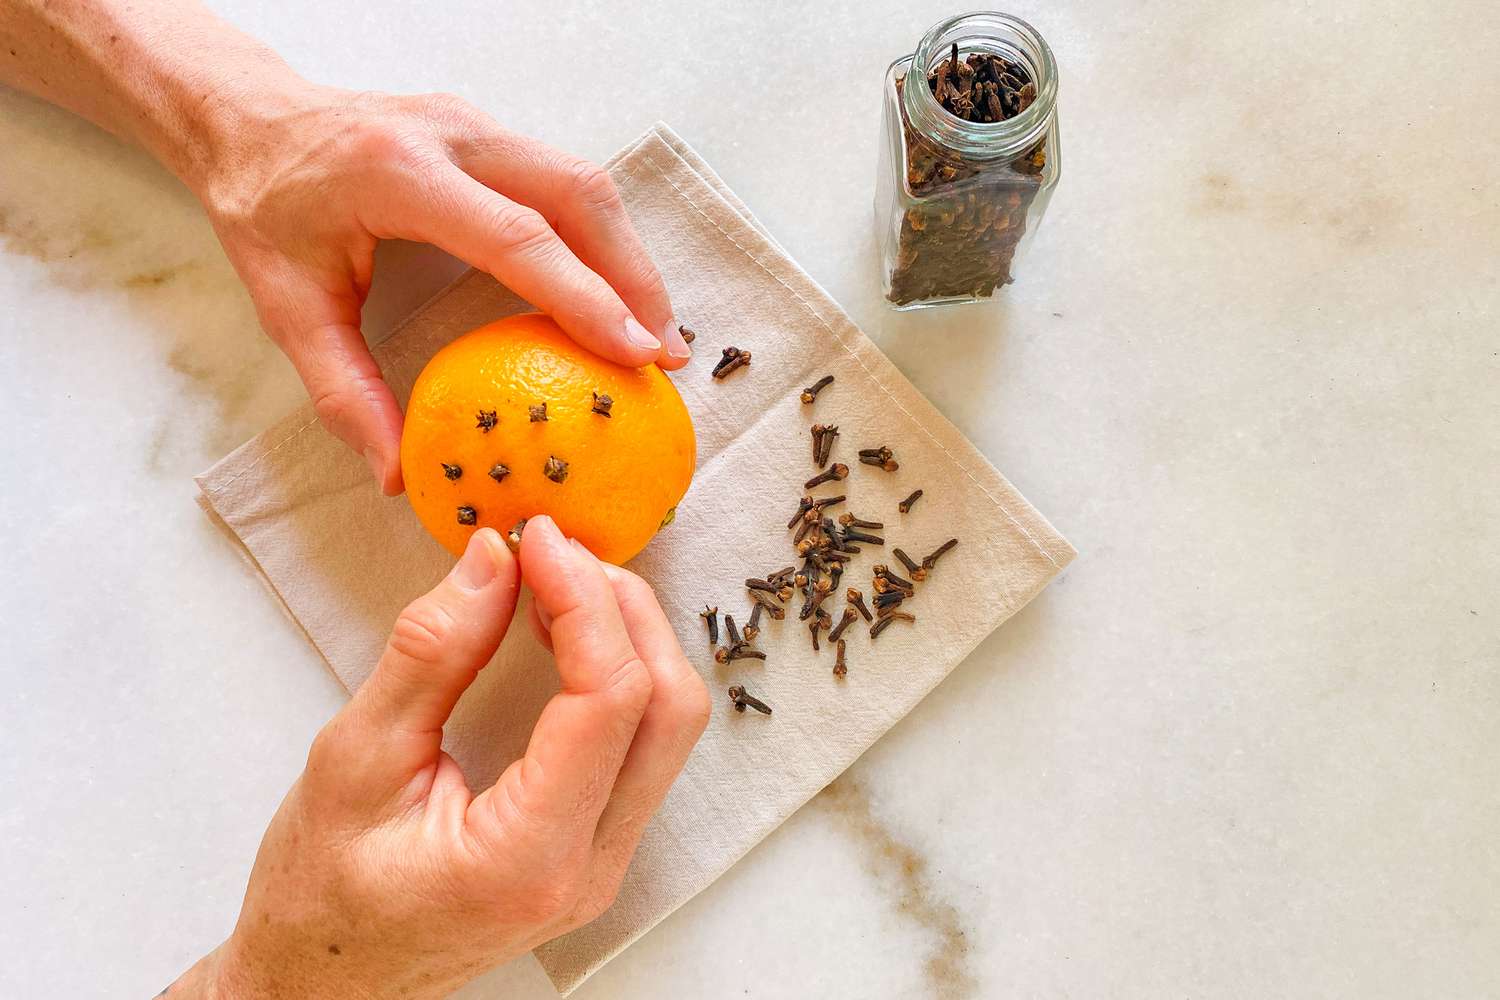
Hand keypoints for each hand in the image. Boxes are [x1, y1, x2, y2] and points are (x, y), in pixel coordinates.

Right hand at [164, 517, 709, 997]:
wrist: (323, 981)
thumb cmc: (319, 891)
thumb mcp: (353, 759)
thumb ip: (431, 654)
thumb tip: (493, 559)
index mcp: (530, 856)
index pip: (609, 701)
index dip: (586, 600)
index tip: (542, 539)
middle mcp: (590, 866)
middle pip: (668, 709)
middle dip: (624, 609)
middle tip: (557, 550)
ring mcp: (604, 862)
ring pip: (669, 727)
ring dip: (629, 637)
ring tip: (558, 581)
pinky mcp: (597, 846)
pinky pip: (642, 745)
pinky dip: (619, 673)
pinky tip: (565, 631)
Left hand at [195, 84, 691, 493]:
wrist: (249, 120)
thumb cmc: (263, 210)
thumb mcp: (288, 308)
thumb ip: (344, 392)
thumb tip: (397, 475)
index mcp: (398, 174)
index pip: (518, 237)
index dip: (586, 297)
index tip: (636, 354)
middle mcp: (450, 133)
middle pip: (576, 194)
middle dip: (634, 276)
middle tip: (666, 354)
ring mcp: (475, 123)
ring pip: (583, 181)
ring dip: (629, 257)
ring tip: (655, 331)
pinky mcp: (490, 131)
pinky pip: (565, 179)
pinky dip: (603, 237)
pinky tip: (615, 290)